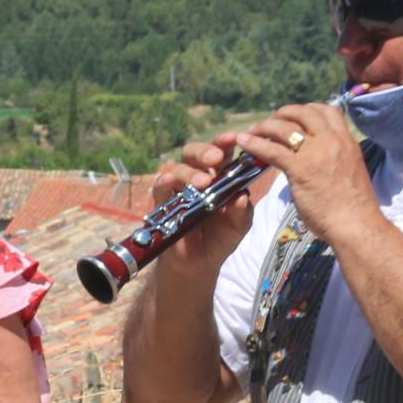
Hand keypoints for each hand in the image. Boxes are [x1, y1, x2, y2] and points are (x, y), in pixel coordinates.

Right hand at [140, 139, 260, 278]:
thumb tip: (242, 196)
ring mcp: (178, 190)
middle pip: (195, 153)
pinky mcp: (163, 204)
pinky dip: (164, 183)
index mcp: (219, 176)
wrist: (199, 264)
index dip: (225, 142)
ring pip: (177, 168)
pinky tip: (168, 181)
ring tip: (202, 183)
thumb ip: (243, 211)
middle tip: (216, 159)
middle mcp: (196, 177)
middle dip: (205, 151)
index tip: (233, 139)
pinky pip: (160, 189)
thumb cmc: (221, 238)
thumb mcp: (239, 226)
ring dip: (189, 172)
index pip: (220, 152)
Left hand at [229, 101, 376, 243]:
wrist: (355, 223)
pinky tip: (244, 142)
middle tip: (271, 121)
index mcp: (346, 141)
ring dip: (265, 126)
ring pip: (285, 128)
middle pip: (304, 112)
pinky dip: (255, 143)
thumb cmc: (352, 206)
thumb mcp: (348, 170)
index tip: (295, 117)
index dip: (308, 109)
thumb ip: (333, 159)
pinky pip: (272, 150)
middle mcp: (332, 141)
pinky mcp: (300, 169)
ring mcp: (316, 153)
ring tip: (252, 131)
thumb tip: (318, 161)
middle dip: (284, 113)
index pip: (328, 110)